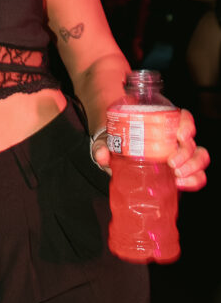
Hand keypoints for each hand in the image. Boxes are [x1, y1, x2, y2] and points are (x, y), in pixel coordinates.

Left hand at [91, 110, 209, 190]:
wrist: (117, 156)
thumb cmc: (115, 143)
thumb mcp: (107, 140)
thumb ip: (102, 145)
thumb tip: (102, 155)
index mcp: (162, 124)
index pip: (183, 118)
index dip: (187, 124)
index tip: (180, 135)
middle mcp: (174, 139)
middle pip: (192, 141)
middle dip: (187, 153)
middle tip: (172, 163)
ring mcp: (178, 155)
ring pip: (199, 157)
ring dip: (193, 166)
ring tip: (177, 175)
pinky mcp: (179, 171)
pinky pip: (196, 175)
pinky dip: (194, 180)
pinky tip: (181, 184)